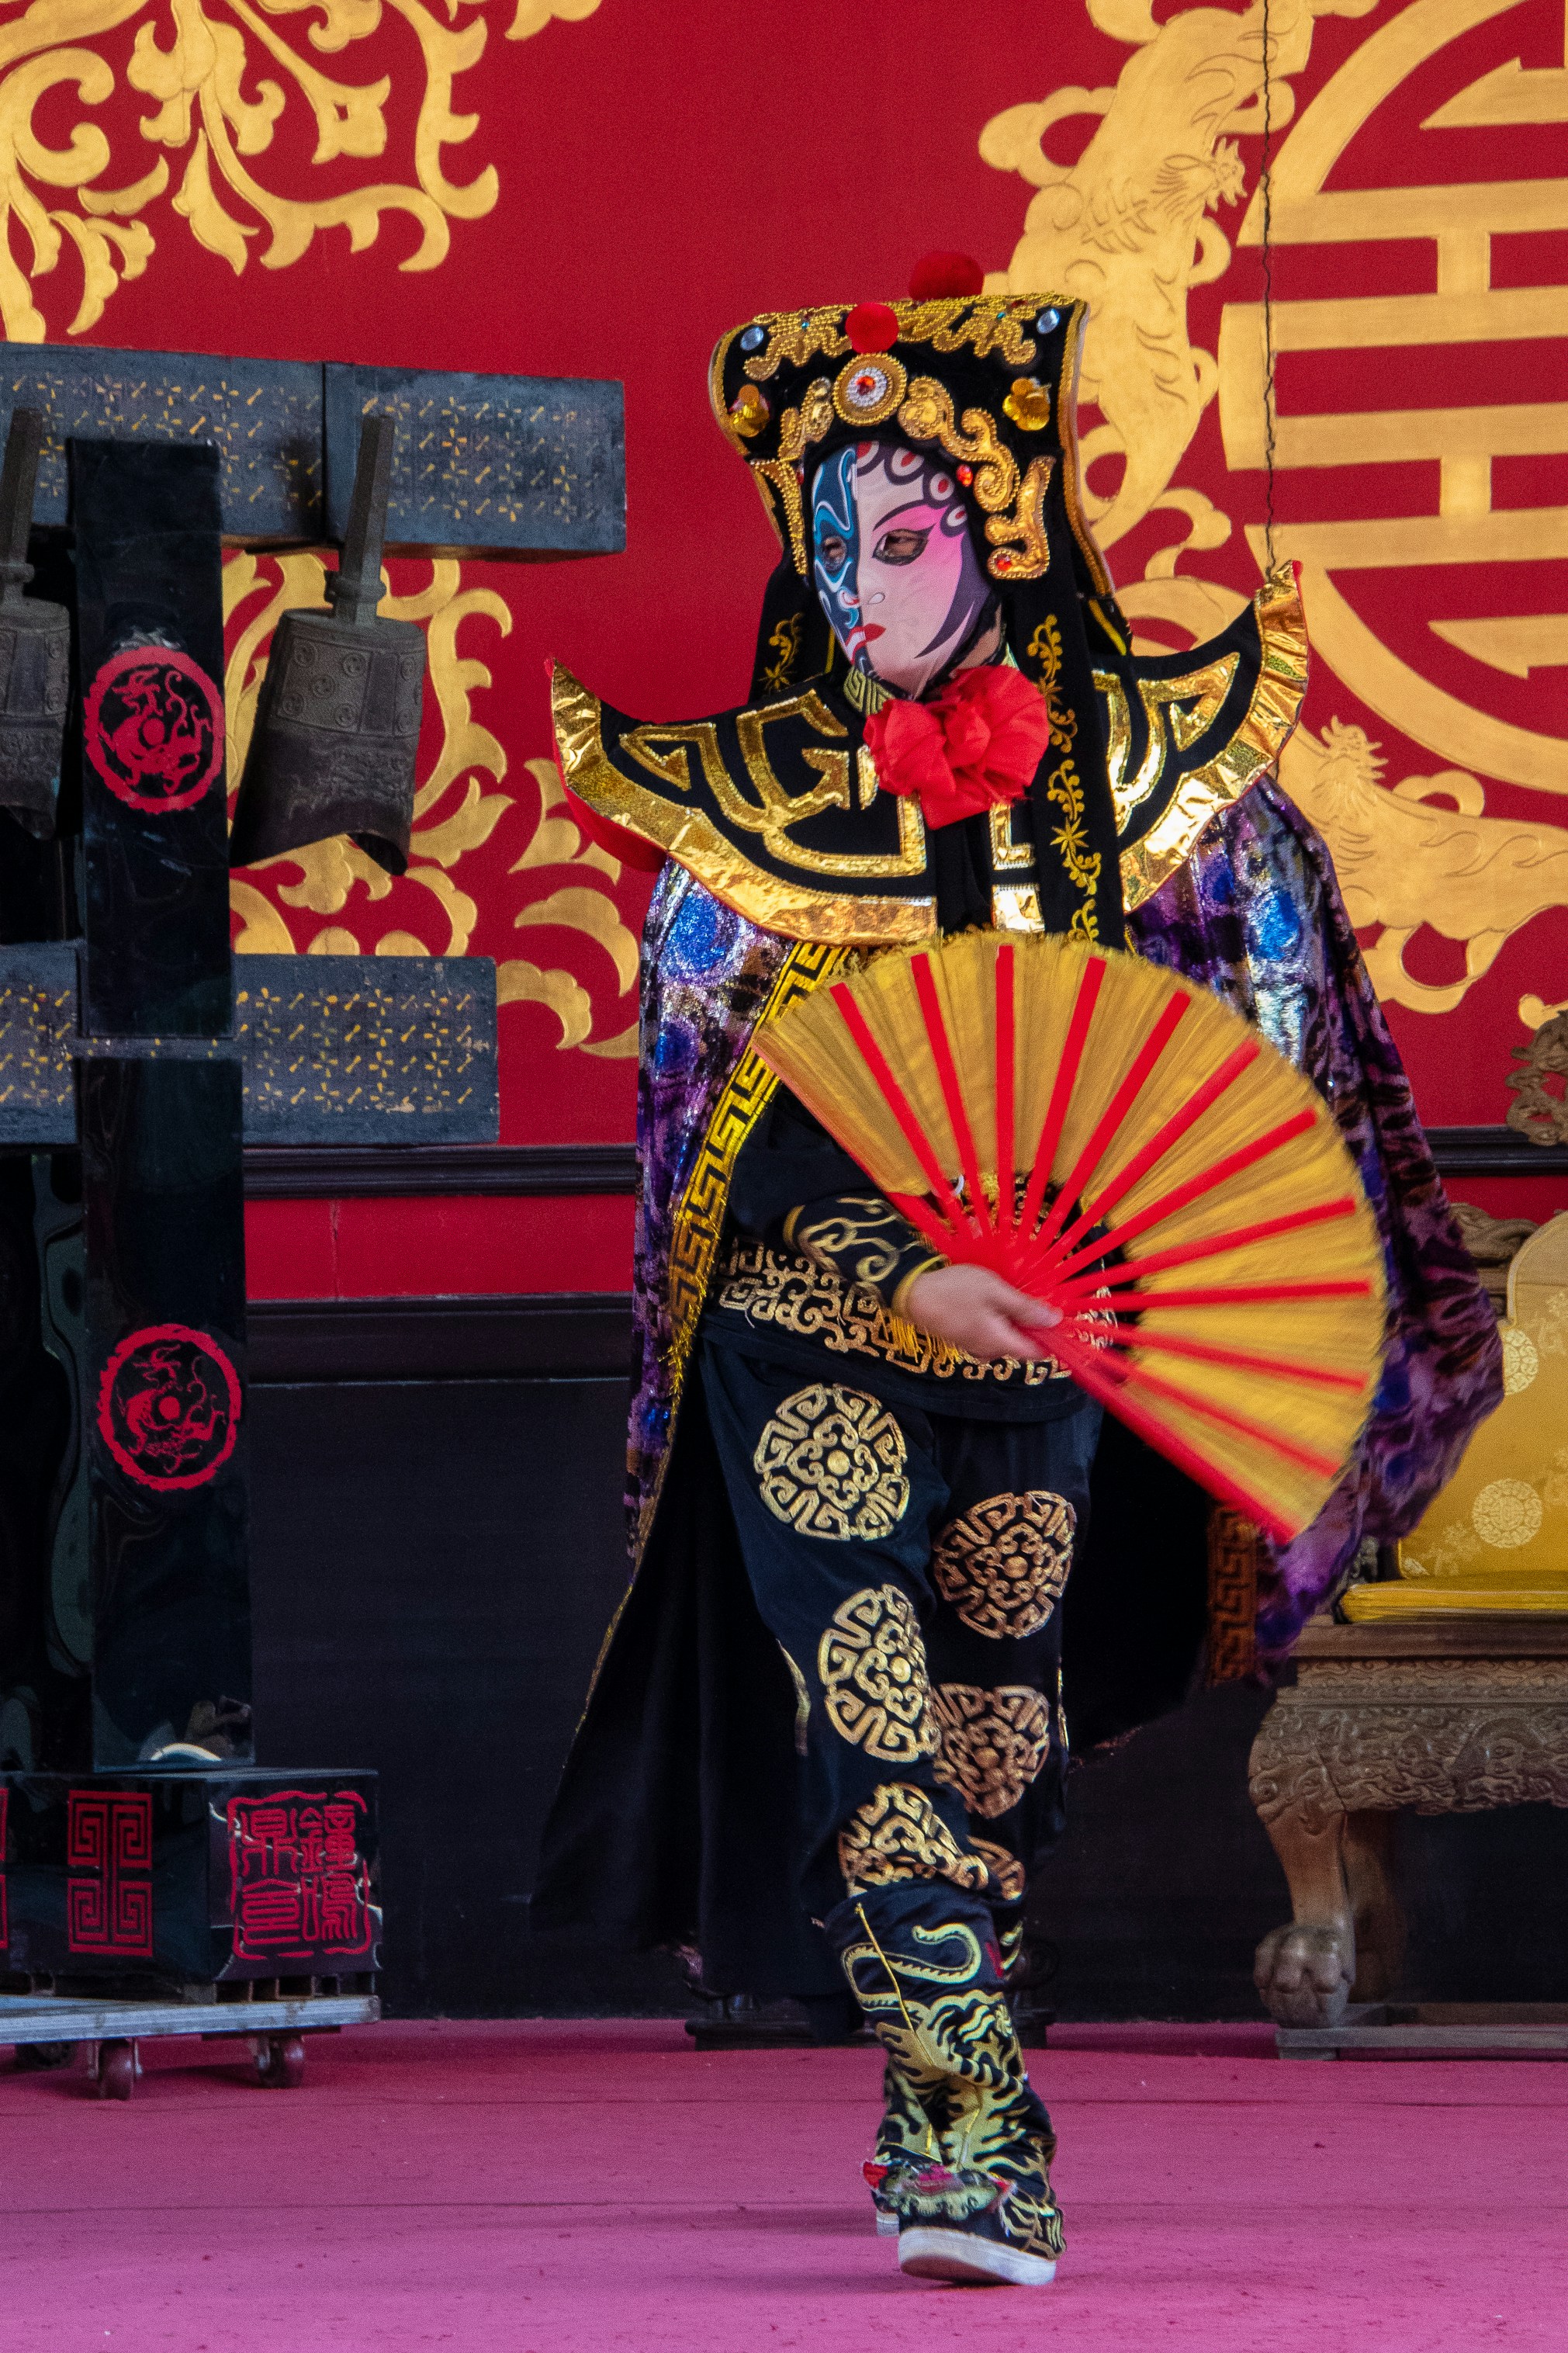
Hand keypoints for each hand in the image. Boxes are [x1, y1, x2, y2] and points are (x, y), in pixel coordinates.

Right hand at [901, 1264, 1060, 1361]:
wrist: (912, 1293)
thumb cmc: (956, 1290)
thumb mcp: (995, 1292)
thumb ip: (1025, 1308)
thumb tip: (1055, 1321)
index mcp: (999, 1342)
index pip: (1035, 1353)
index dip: (1051, 1340)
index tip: (1057, 1320)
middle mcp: (987, 1350)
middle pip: (1019, 1345)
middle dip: (1029, 1326)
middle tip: (1029, 1297)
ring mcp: (971, 1345)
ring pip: (1002, 1339)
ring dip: (1010, 1322)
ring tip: (1007, 1295)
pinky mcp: (960, 1338)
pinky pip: (987, 1334)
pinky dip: (994, 1321)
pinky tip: (988, 1301)